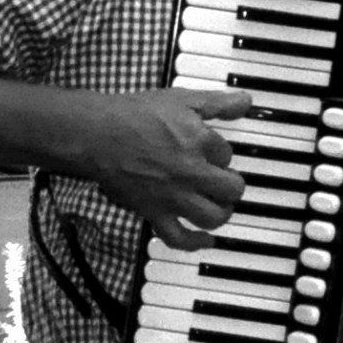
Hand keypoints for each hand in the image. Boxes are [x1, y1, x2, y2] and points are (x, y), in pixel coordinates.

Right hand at [78, 90, 253, 246]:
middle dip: (231, 184)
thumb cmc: (133, 115)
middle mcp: (192, 173)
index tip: (208, 149)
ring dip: (221, 212)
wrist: (96, 135)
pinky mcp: (154, 212)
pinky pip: (178, 238)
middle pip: (231, 189)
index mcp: (200, 142)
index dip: (220, 152)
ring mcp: (173, 196)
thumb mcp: (180, 99)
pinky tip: (205, 240)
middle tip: (222, 180)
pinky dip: (194, 243)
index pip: (227, 154)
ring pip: (213, 217)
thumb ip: (216, 103)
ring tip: (218, 204)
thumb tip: (246, 101)